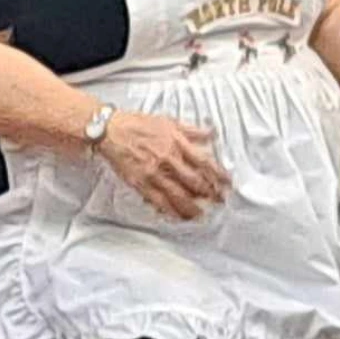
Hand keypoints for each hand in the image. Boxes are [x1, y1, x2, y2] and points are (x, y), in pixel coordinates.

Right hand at [95, 111, 228, 219]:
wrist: (112, 131)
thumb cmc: (138, 124)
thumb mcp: (169, 121)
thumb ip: (192, 130)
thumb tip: (211, 133)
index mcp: (178, 143)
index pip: (205, 163)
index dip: (219, 175)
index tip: (227, 184)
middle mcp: (169, 160)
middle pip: (195, 182)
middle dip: (210, 194)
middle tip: (219, 202)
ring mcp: (155, 173)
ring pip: (179, 195)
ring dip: (192, 207)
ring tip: (201, 215)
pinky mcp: (141, 183)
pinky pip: (158, 201)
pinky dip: (169, 211)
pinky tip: (177, 217)